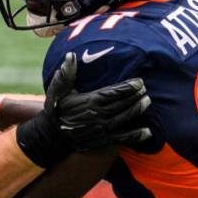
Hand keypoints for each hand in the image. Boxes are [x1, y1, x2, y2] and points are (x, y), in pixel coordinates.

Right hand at [16, 53, 150, 167]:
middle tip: (146, 89)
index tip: (139, 82)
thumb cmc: (55, 109)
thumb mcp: (57, 90)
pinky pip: (122, 139)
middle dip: (135, 97)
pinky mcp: (102, 141)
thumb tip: (71, 56)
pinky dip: (135, 135)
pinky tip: (147, 131)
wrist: (50, 136)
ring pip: (124, 119)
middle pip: (121, 105)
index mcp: (89, 102)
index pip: (113, 93)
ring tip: (147, 102)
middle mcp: (97, 116)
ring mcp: (101, 130)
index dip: (128, 87)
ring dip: (137, 110)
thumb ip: (66, 74)